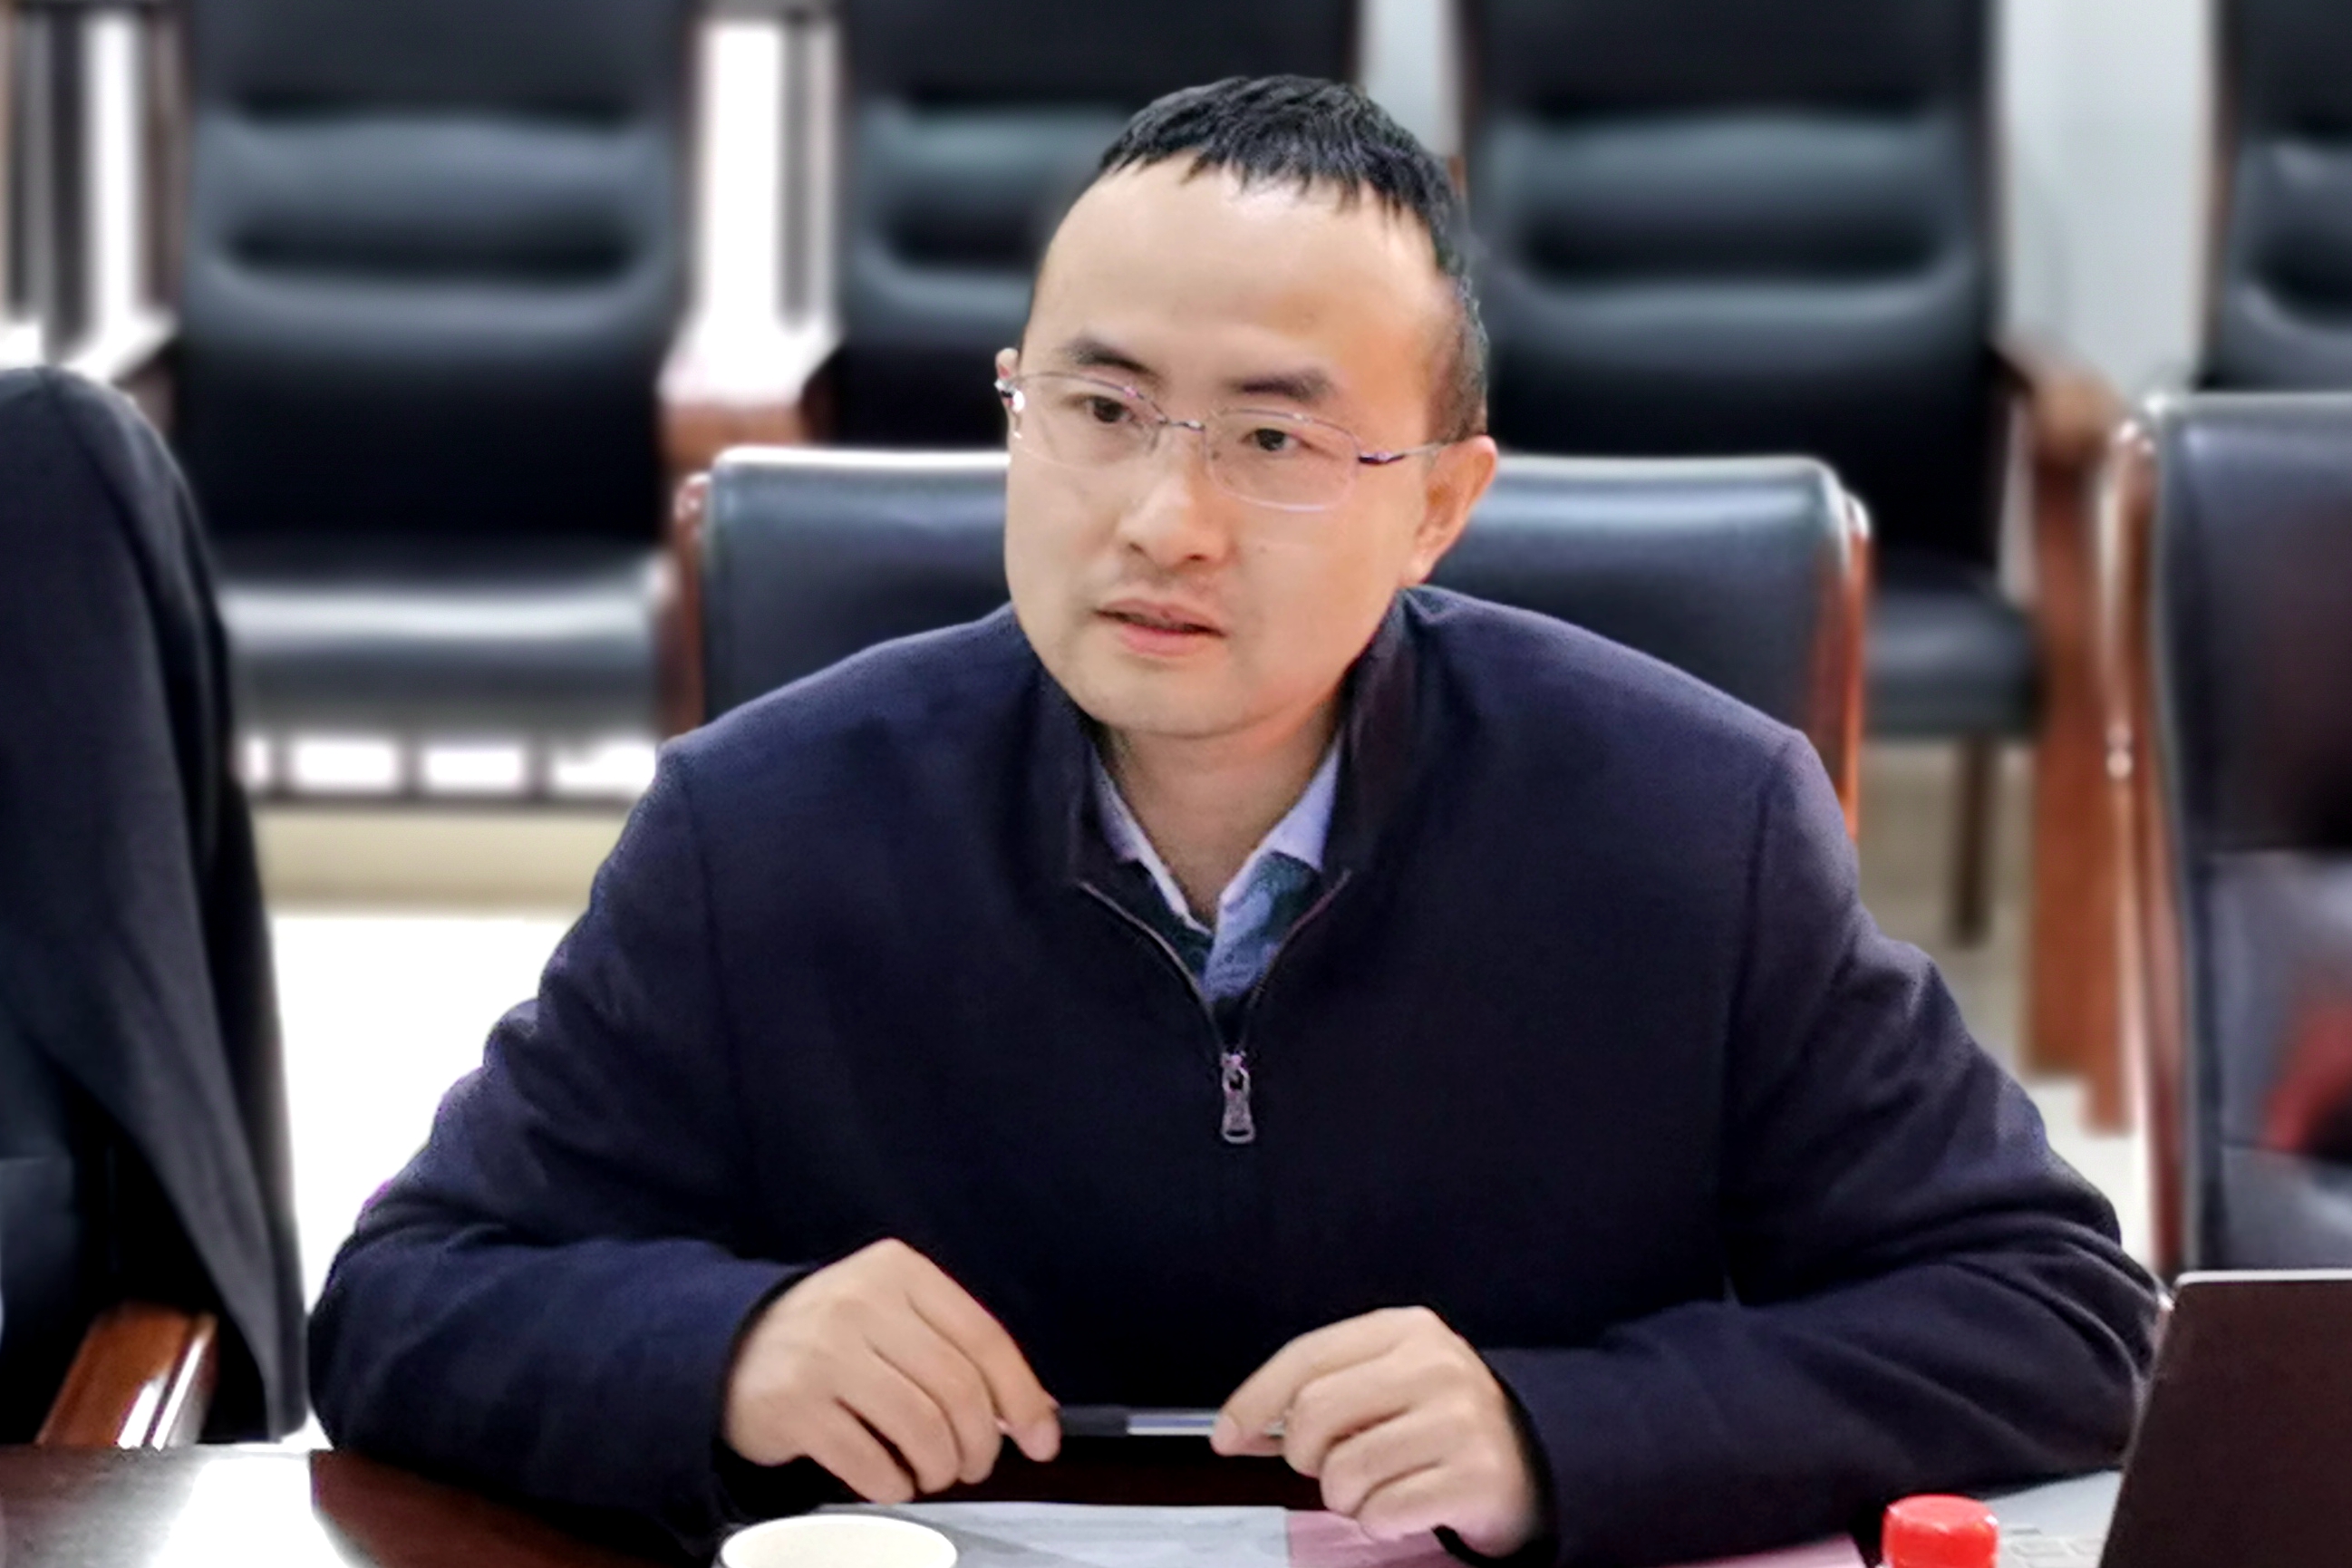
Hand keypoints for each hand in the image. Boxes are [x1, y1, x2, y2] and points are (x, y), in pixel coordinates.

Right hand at [723, 1238, 1059, 1500]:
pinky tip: (893, 1480)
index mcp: (900, 1271)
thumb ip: (961, 1351)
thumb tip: (1036, 1409)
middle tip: (974, 1464)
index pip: (984, 1337)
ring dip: (940, 1467)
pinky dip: (894, 1484)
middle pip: (957, 1388)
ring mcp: (823, 1352)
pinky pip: (869, 1461)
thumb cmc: (834, 1337)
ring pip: (920, 1427)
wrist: (732, 1347)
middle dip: (981, 1443)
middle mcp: (861, 1302)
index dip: (1022, 1397)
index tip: (1042, 1440)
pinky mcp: (792, 1405)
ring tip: (934, 1473)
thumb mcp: (896, 1318)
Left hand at [1212, 1306, 1542, 1557]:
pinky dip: (1381, 1522)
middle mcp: (1436, 1365)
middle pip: (1314, 1415)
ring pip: (1343, 1473)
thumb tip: (1240, 1428)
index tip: (1228, 1436)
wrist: (1536, 1458)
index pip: (1306, 1356)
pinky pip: (1382, 1514)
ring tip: (1381, 1485)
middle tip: (1333, 1464)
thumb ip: (1322, 1390)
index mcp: (1407, 1329)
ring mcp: (1460, 1420)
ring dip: (1347, 1497)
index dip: (1254, 1400)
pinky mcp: (1476, 1477)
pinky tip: (1408, 1506)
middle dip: (1307, 1456)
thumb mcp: (1389, 1381)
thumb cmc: (1443, 1421)